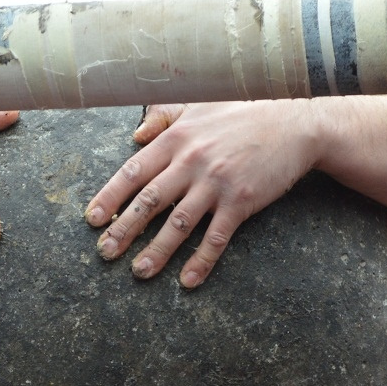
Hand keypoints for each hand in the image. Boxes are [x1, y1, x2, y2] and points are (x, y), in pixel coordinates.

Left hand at [84, 101, 320, 288]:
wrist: (294, 124)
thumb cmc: (244, 113)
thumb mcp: (199, 105)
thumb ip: (165, 116)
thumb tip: (136, 134)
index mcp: (177, 138)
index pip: (134, 171)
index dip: (110, 197)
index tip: (92, 219)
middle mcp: (192, 161)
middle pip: (149, 201)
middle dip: (124, 230)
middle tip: (104, 253)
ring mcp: (216, 183)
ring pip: (178, 223)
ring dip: (156, 251)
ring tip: (139, 271)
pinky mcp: (241, 201)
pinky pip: (216, 237)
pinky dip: (201, 261)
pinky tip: (188, 280)